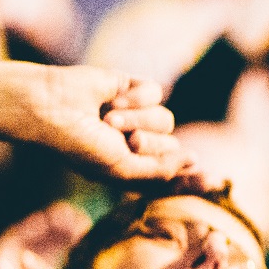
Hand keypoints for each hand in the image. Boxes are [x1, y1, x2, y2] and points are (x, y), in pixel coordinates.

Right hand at [0, 56, 191, 181]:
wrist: (50, 108)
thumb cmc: (78, 144)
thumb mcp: (119, 170)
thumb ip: (158, 172)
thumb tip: (194, 160)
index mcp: (134, 167)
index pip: (174, 171)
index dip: (194, 176)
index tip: (217, 181)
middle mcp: (137, 142)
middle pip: (172, 143)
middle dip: (149, 142)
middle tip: (120, 138)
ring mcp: (136, 115)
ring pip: (166, 118)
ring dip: (138, 119)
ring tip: (108, 118)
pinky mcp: (132, 87)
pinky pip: (156, 92)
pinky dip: (136, 97)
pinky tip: (112, 98)